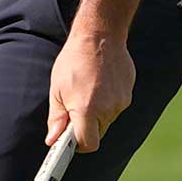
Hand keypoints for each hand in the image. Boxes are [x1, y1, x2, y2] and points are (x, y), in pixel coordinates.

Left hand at [45, 31, 135, 153]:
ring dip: (97, 113)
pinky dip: (107, 101)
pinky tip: (100, 83)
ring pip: (107, 120)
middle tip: (75, 108)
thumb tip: (53, 140)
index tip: (70, 139)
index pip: (87, 144)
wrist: (100, 35)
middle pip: (97, 133)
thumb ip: (57, 118)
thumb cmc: (74, 60)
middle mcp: (107, 109)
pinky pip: (115, 107)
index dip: (78, 145)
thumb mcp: (57, 89)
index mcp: (86, 109)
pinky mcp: (128, 94)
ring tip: (88, 89)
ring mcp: (121, 102)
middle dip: (86, 126)